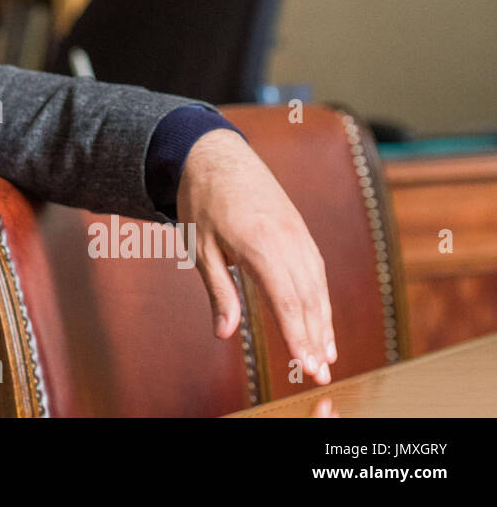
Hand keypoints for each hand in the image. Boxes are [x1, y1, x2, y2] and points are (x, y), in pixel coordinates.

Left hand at [176, 129, 337, 384]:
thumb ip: (218, 292)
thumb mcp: (199, 247)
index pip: (286, 300)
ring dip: (324, 322)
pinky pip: (316, 268)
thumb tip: (224, 333)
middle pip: (308, 297)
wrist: (214, 154)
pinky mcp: (300, 228)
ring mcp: (297, 232)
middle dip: (316, 338)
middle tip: (320, 373)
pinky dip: (322, 297)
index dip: (298, 335)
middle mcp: (287, 239)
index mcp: (259, 243)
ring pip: (318, 284)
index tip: (305, 365)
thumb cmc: (201, 201)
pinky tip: (322, 319)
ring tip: (327, 355)